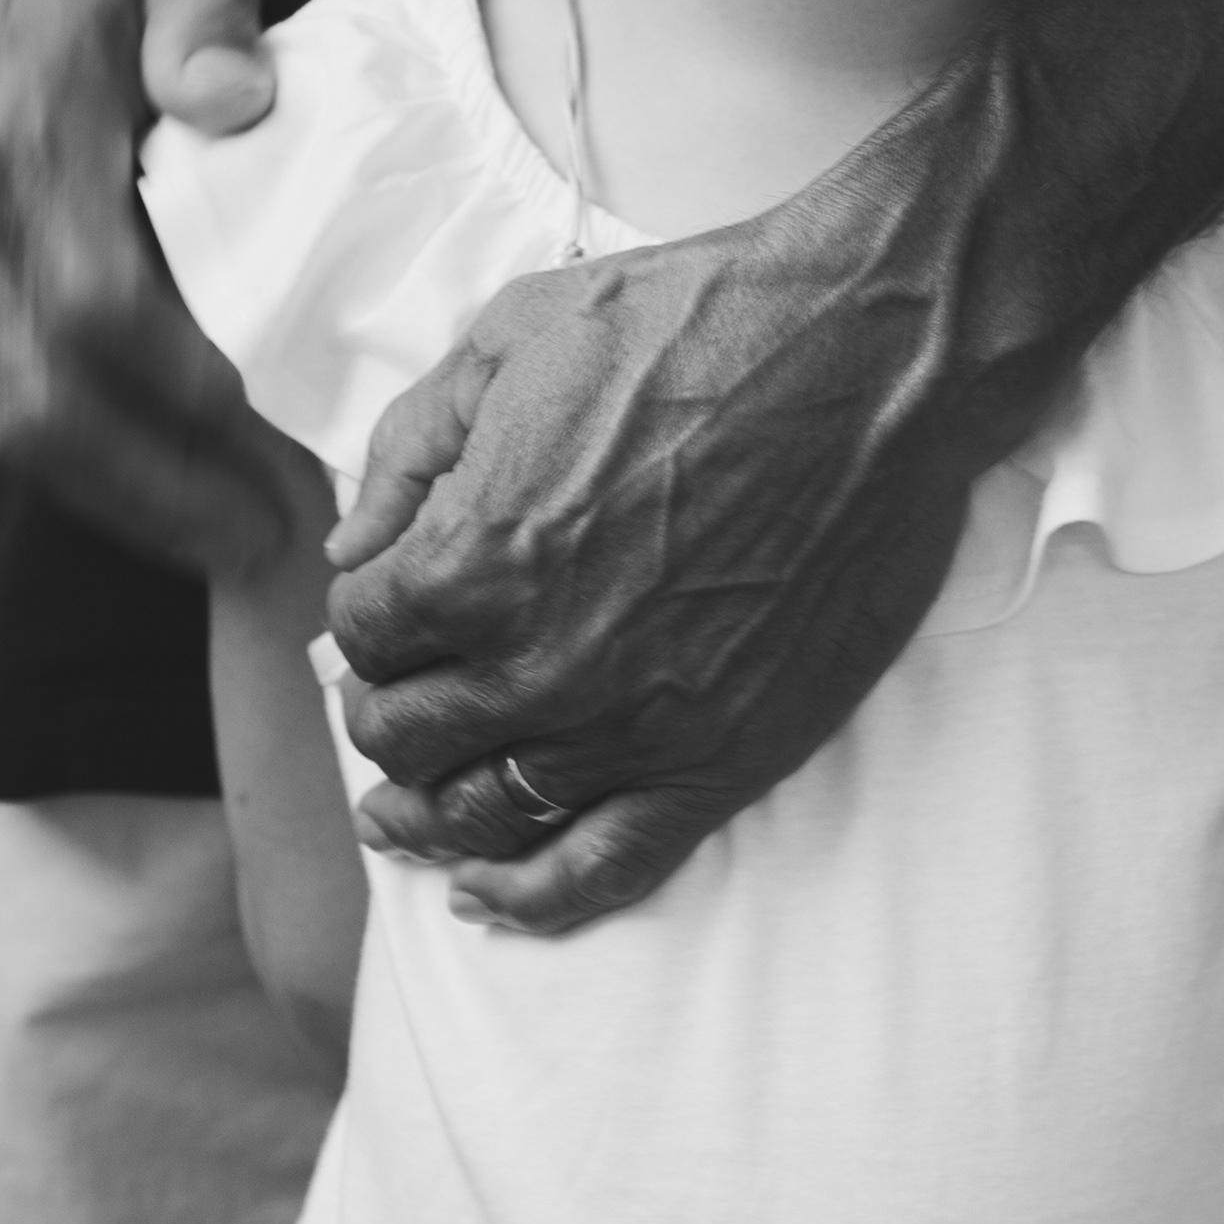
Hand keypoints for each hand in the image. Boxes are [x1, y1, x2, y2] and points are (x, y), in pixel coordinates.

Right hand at [0, 0, 294, 577]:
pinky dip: (74, 447)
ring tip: (222, 532)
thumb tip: (237, 100)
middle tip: (261, 544)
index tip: (272, 455)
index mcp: (28, 140)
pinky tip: (154, 470)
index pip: (100, 312)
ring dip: (114, 492)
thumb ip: (204, 21)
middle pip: (40, 405)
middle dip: (152, 495)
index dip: (183, 401)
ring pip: (7, 415)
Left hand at [317, 156, 1040, 934]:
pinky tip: (485, 895)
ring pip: (477, 815)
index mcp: (471, 555)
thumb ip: (411, 447)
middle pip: (403, 735)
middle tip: (405, 687)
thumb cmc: (696, 323)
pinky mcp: (716, 762)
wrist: (872, 359)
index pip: (361, 632)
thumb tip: (351, 547)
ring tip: (408, 805)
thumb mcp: (511, 337)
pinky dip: (528, 899)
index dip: (365, 615)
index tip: (390, 601)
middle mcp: (535, 660)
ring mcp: (627, 724)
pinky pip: (597, 871)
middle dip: (388, 709)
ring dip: (427, 810)